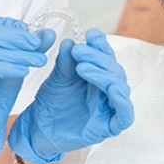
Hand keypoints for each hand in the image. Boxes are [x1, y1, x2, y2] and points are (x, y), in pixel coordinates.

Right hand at [0, 10, 54, 158]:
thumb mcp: (18, 60)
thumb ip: (31, 46)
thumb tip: (49, 33)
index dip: (7, 24)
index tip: (31, 34)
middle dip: (15, 37)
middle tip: (37, 44)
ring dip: (16, 54)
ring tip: (38, 59)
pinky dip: (6, 67)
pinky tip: (23, 70)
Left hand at [8, 29, 133, 163]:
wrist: (38, 129)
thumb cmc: (51, 103)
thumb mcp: (58, 77)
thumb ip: (66, 62)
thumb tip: (70, 42)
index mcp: (99, 76)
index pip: (107, 57)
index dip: (102, 45)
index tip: (91, 34)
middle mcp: (107, 91)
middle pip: (114, 70)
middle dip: (97, 58)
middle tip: (78, 50)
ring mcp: (110, 108)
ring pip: (120, 87)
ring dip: (104, 74)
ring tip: (82, 66)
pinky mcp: (109, 127)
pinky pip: (125, 114)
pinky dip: (122, 100)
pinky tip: (112, 88)